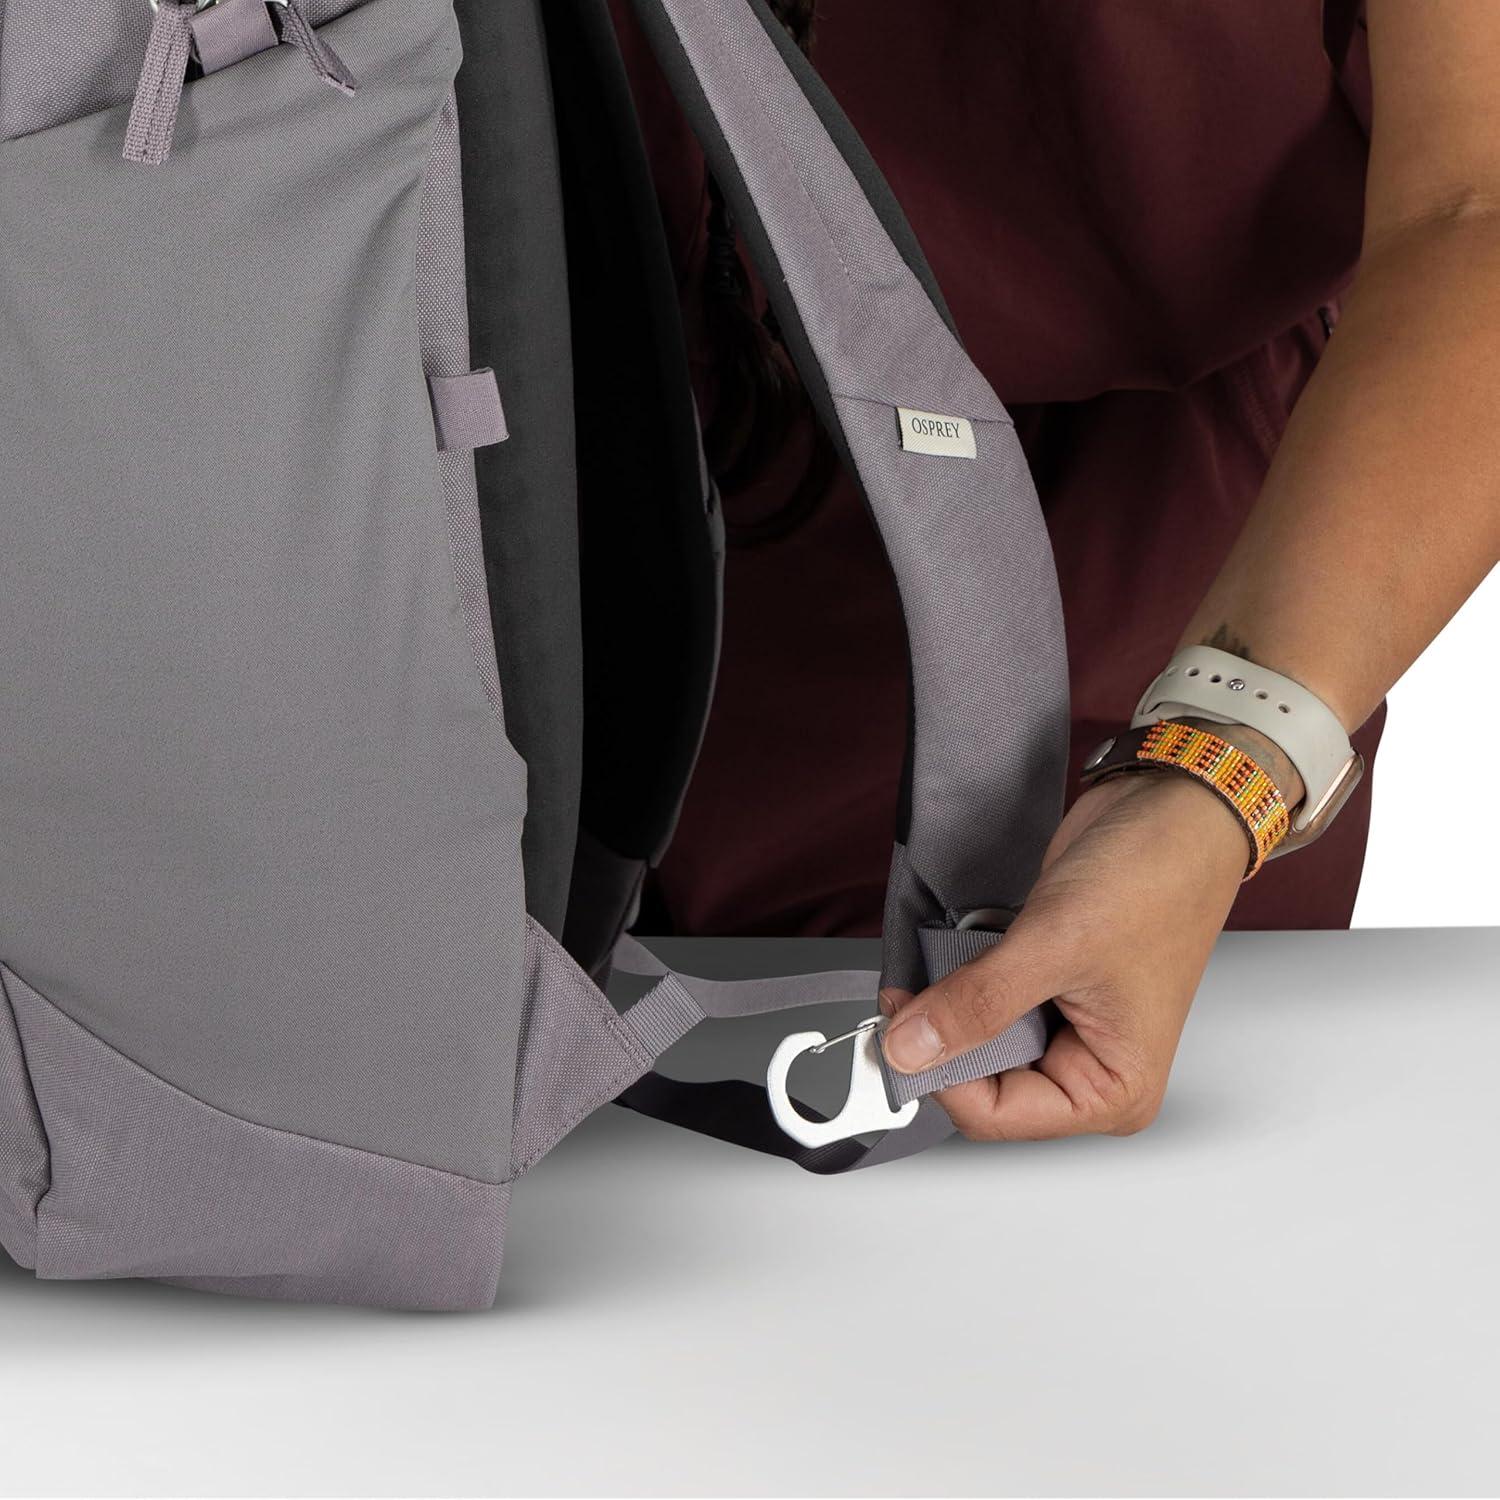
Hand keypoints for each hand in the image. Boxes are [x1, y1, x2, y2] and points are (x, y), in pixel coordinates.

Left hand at [880, 770, 1250, 1139]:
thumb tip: (910, 1048)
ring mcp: (1064, 1026)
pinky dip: (960, 974)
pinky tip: (964, 942)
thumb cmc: (1159, 877)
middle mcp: (1089, 1067)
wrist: (1173, 808)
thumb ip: (977, 1003)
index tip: (897, 1026)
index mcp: (1113, 1089)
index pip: (996, 1115)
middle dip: (941, 1036)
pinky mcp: (1042, 986)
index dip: (939, 1074)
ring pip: (973, 1039)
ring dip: (949, 1001)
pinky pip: (980, 1000)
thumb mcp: (1056, 945)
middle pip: (980, 1082)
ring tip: (952, 952)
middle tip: (911, 986)